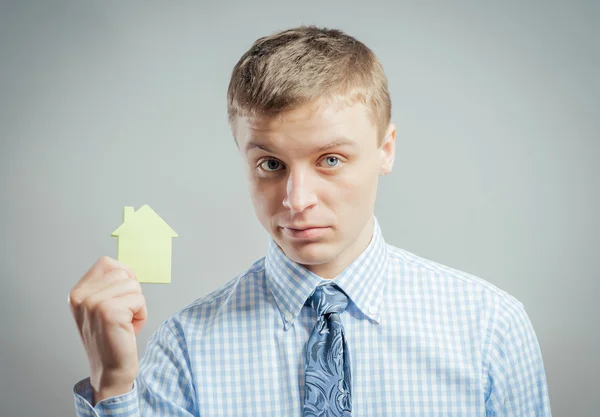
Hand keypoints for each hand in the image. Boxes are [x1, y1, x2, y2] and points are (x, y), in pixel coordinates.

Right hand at [69, 256, 146, 402]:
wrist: (111, 370)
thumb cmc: (112, 337)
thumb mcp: (101, 306)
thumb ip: (108, 285)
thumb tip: (127, 268)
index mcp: (77, 292)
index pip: (108, 263)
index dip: (123, 276)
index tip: (121, 299)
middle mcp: (81, 296)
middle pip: (124, 273)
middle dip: (131, 294)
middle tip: (122, 316)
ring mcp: (93, 303)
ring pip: (134, 286)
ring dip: (137, 306)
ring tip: (124, 323)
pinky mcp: (109, 312)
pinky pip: (139, 300)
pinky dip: (141, 315)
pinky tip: (128, 330)